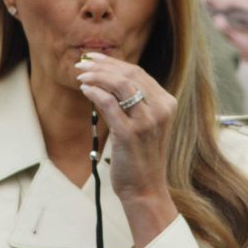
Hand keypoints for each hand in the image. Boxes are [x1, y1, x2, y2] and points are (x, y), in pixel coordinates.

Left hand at [76, 52, 178, 247]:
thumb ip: (131, 102)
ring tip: (81, 75)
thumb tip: (104, 79)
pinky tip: (85, 90)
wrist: (145, 188)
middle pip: (129, 74)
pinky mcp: (129, 133)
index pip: (138, 73)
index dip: (114, 62)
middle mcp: (160, 109)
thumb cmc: (141, 157)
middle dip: (103, 65)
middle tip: (83, 63)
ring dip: (97, 76)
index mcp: (166, 103)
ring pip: (119, 84)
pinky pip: (109, 104)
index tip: (95, 59)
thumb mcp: (143, 124)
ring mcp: (146, 121)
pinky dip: (95, 93)